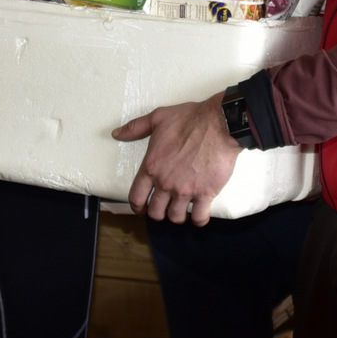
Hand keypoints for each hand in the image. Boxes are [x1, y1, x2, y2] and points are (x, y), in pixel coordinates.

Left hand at [112, 92, 240, 224]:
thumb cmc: (190, 119)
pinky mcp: (205, 193)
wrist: (219, 124)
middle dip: (158, 213)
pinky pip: (199, 217)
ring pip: (176, 217)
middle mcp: (165, 182)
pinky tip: (199, 215)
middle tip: (164, 208)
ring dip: (177, 216)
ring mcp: (185, 190)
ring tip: (181, 210)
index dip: (137, 207)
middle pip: (155, 212)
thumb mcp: (158, 118)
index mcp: (151, 167)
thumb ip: (136, 128)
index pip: (136, 197)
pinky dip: (198, 220)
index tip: (141, 208)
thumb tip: (117, 133)